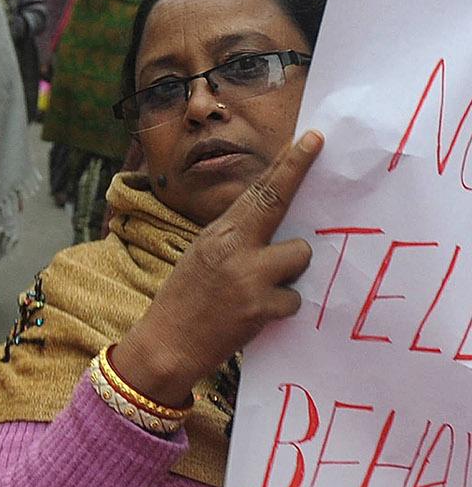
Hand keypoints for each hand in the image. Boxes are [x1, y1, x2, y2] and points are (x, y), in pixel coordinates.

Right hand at [112, 131, 321, 407]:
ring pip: (299, 255)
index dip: (288, 164)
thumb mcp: (201, 258)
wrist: (166, 347)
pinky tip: (258, 315)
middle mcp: (233, 249)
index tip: (311, 139)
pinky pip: (294, 297)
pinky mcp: (261, 308)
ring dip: (289, 270)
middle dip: (299, 175)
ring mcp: (248, 278)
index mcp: (217, 235)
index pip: (257, 192)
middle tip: (320, 148)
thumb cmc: (184, 301)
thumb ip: (236, 238)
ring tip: (263, 287)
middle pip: (279, 205)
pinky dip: (282, 306)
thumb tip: (275, 220)